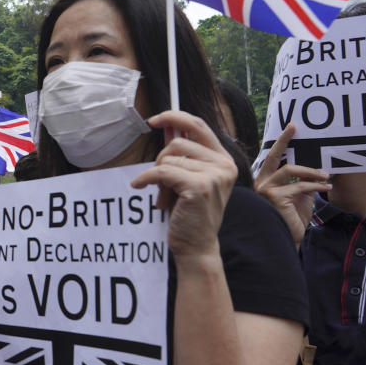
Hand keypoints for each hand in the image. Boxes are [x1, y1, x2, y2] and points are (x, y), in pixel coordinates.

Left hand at [130, 111, 236, 263]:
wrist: (197, 247)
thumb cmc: (191, 215)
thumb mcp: (189, 179)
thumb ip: (182, 155)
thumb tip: (166, 126)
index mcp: (224, 160)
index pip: (199, 125)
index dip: (174, 117)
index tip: (154, 120)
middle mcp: (224, 165)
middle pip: (178, 143)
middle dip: (161, 160)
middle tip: (161, 182)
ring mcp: (214, 176)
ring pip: (168, 159)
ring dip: (157, 176)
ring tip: (164, 196)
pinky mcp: (198, 187)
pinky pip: (161, 172)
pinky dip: (146, 179)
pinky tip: (140, 187)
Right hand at [254, 124, 329, 246]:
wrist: (288, 239)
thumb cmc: (292, 220)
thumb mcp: (300, 197)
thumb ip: (303, 182)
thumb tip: (315, 169)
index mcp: (265, 181)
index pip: (272, 159)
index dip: (281, 142)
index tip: (291, 128)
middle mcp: (260, 183)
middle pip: (273, 157)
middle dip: (283, 140)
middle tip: (294, 127)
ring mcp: (265, 189)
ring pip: (290, 170)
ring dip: (311, 171)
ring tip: (325, 176)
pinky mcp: (274, 196)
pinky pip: (299, 186)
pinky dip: (315, 186)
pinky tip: (326, 188)